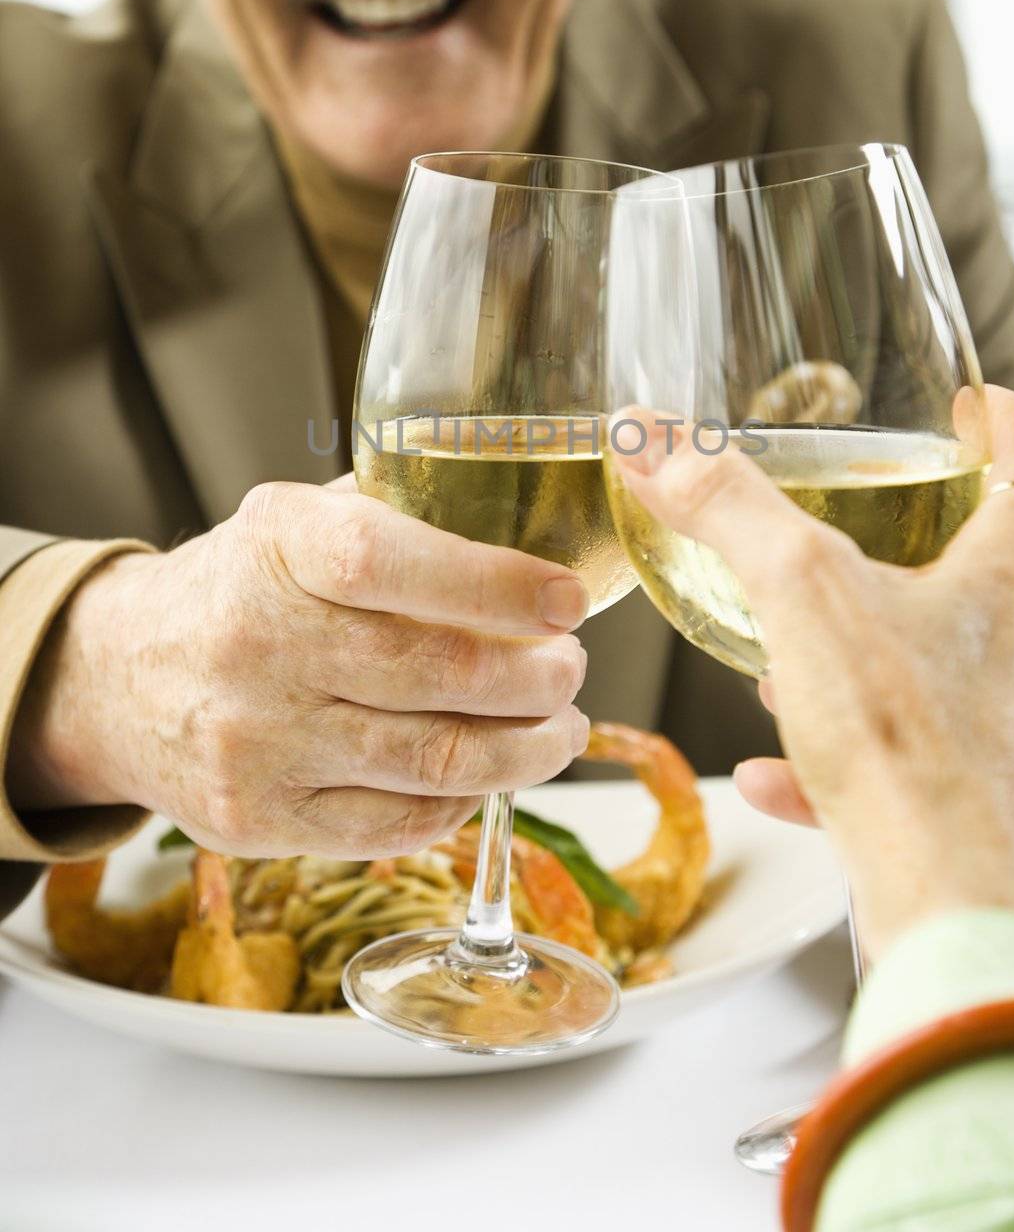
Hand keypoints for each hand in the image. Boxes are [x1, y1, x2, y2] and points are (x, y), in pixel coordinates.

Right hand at [9, 477, 590, 857]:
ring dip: (524, 748)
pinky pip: (398, 822)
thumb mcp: (295, 520)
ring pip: (431, 761)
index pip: (388, 565)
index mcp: (275, 551)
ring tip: (560, 725)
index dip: (493, 584)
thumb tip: (527, 533)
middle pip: (432, 675)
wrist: (117, 679)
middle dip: (535, 678)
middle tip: (571, 667)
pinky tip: (491, 770)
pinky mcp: (262, 819)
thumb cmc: (238, 589)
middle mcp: (258, 646)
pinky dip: (466, 798)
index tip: (566, 601)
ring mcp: (257, 743)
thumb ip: (397, 516)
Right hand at [612, 388, 1013, 960]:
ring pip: (937, 672)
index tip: (974, 408)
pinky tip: (772, 775)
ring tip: (795, 657)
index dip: (1002, 424)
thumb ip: (728, 508)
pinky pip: (901, 767)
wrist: (960, 915)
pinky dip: (835, 761)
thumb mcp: (802, 595)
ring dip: (863, 656)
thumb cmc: (915, 751)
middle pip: (988, 570)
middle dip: (914, 547)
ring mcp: (1009, 733)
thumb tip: (653, 438)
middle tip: (863, 530)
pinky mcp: (972, 805)